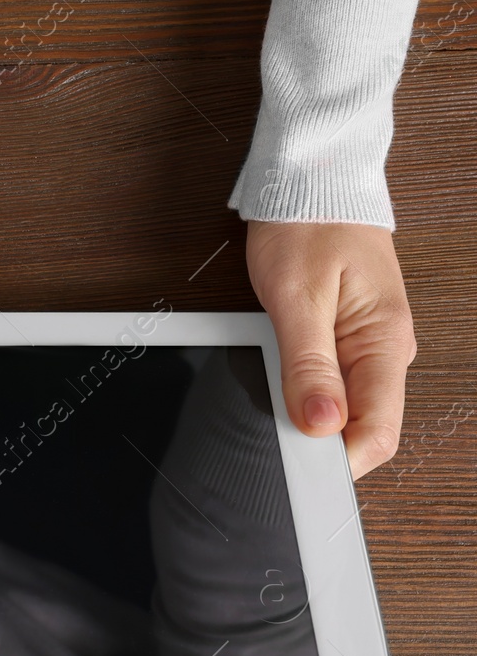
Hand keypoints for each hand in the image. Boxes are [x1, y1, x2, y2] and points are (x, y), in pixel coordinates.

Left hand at [244, 221, 417, 480]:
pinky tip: (278, 378)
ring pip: (342, 407)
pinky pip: (329, 382)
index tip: (298, 472)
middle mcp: (384, 350)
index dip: (338, 462)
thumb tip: (320, 423)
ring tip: (271, 398)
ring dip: (307, 414)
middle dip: (317, 442)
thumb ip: (308, 365)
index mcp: (384, 344)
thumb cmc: (306, 226)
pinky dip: (301, 389)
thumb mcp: (297, 298)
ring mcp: (366, 345)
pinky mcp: (345, 337)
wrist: (312, 182)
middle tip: (270, 437)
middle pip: (359, 426)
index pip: (376, 432)